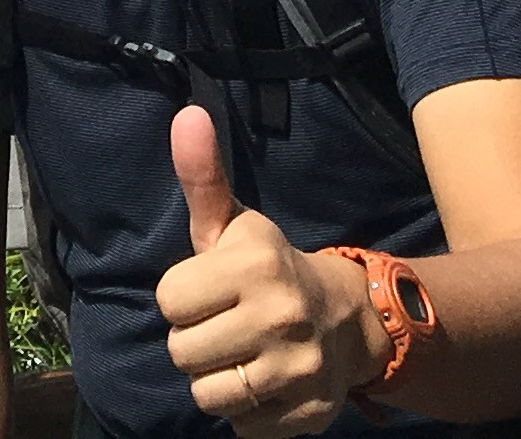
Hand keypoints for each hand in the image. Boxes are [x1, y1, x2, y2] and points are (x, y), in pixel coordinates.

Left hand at [155, 106, 387, 438]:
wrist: (352, 319)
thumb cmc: (269, 269)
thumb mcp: (234, 224)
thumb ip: (201, 176)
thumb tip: (186, 113)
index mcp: (256, 265)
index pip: (168, 300)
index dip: (182, 298)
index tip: (210, 291)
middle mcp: (281, 316)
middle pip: (182, 353)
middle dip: (196, 341)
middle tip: (227, 326)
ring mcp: (300, 369)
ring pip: (208, 396)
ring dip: (217, 381)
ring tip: (242, 355)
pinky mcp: (311, 414)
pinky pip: (242, 427)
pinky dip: (247, 413)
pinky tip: (266, 384)